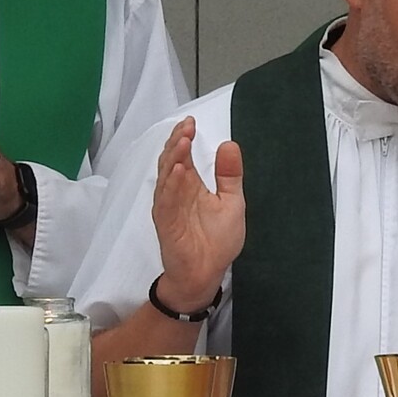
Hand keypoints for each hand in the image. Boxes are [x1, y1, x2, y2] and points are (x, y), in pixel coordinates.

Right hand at [149, 118, 242, 313]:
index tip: (191, 123)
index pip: (183, 156)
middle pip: (171, 161)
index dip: (184, 138)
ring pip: (166, 178)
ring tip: (182, 142)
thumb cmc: (217, 241)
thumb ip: (229, 175)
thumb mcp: (232, 202)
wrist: (207, 274)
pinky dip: (170, 185)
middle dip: (177, 143)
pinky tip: (177, 171)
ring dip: (173, 159)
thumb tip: (230, 144)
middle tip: (186, 127)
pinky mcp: (166, 223)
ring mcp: (169, 207)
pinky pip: (166, 201)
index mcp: (190, 186)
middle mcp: (176, 193)